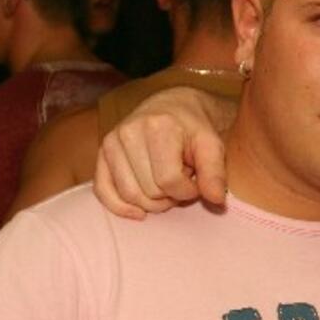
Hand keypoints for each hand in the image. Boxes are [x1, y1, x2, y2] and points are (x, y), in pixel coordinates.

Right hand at [94, 88, 234, 218]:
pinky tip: (138, 212)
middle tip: (181, 181)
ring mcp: (112, 143)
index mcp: (158, 127)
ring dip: (151, 201)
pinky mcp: (102, 154)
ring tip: (165, 185)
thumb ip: (215, 173)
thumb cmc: (194, 128)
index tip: (196, 183)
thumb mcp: (212, 145)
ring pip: (129, 194)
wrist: (173, 107)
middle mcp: (129, 132)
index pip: (170, 180)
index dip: (187, 191)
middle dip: (170, 196)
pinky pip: (103, 190)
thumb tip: (217, 200)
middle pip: (149, 191)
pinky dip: (119, 207)